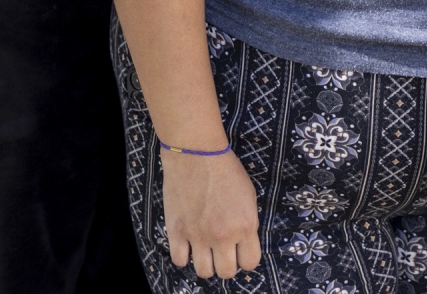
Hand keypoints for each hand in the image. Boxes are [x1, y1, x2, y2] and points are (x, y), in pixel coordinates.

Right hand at [161, 149, 260, 279]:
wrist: (196, 153)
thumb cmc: (225, 169)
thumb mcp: (249, 196)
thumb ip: (246, 223)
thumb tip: (242, 243)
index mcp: (245, 225)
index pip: (250, 263)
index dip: (245, 259)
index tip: (240, 252)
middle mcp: (223, 236)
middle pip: (226, 272)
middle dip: (226, 264)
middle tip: (222, 251)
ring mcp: (198, 235)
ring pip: (204, 272)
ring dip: (206, 264)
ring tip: (205, 250)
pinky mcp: (176, 231)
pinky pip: (180, 261)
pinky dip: (184, 256)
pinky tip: (187, 245)